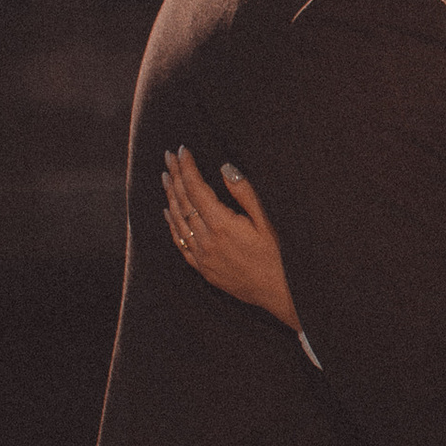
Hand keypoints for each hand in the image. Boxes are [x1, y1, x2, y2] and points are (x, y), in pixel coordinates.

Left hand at [165, 148, 302, 334]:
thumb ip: (244, 194)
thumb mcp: (268, 222)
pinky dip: (172, 225)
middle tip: (168, 157)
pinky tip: (168, 212)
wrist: (280, 295)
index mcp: (222, 225)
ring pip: (178, 221)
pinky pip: (180, 243)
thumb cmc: (280, 257)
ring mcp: (202, 256)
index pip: (196, 189)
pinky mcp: (203, 269)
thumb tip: (225, 168)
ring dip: (170, 196)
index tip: (182, 150)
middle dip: (175, 176)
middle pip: (183, 202)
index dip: (187, 168)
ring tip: (165, 176)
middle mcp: (207, 240)